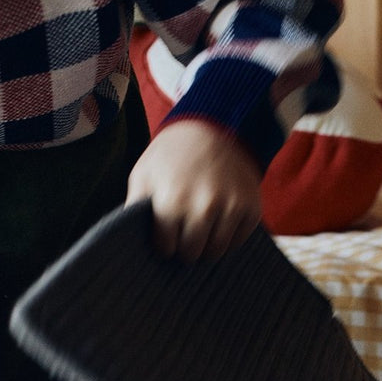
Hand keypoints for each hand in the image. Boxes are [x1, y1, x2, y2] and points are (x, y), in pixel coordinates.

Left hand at [125, 120, 263, 262]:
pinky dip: (227, 238)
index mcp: (172, 201)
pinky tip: (219, 222)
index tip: (165, 236)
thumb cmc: (173, 155)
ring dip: (206, 247)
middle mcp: (204, 208)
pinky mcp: (251, 210)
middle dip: (184, 248)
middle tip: (183, 235)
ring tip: (200, 231)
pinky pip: (237, 242)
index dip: (163, 244)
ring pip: (216, 252)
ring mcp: (231, 209)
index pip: (166, 248)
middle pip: (191, 254)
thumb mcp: (144, 174)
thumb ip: (135, 207)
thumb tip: (131, 239)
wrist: (215, 127)